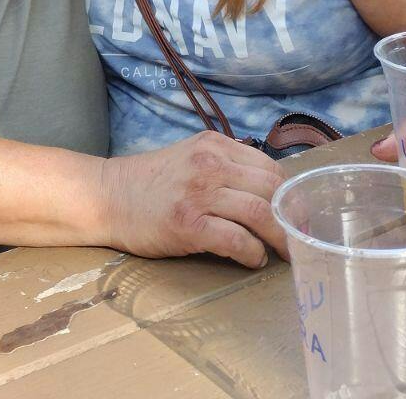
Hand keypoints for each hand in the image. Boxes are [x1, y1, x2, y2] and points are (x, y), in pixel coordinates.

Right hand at [96, 132, 286, 268]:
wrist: (107, 196)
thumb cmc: (150, 183)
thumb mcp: (190, 157)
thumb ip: (225, 166)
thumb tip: (267, 190)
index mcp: (214, 145)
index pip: (270, 168)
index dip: (290, 194)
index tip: (296, 214)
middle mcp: (210, 164)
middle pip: (272, 189)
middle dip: (292, 217)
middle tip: (298, 237)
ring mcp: (199, 193)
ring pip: (260, 213)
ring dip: (279, 238)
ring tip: (283, 252)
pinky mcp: (188, 224)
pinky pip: (237, 239)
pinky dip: (253, 253)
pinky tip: (253, 259)